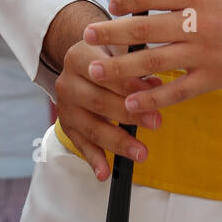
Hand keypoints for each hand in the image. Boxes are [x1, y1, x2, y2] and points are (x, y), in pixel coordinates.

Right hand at [47, 0, 162, 181]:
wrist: (82, 61)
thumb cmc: (109, 53)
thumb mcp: (119, 47)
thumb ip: (136, 62)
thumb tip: (156, 84)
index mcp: (78, 56)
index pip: (104, 71)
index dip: (128, 84)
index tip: (152, 92)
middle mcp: (67, 81)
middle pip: (99, 102)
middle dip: (129, 114)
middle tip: (156, 122)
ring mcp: (65, 106)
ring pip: (91, 128)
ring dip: (118, 142)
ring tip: (141, 153)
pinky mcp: (66, 125)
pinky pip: (81, 145)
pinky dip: (94, 160)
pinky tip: (105, 173)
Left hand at [82, 0, 221, 113]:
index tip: (112, 4)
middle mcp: (199, 21)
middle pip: (144, 28)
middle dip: (112, 33)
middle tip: (88, 35)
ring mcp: (206, 52)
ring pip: (153, 62)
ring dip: (121, 67)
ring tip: (96, 69)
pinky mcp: (215, 77)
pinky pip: (177, 92)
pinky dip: (152, 99)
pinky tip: (131, 103)